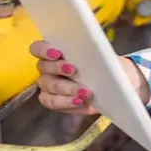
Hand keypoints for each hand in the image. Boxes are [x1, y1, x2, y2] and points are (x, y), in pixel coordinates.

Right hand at [30, 41, 150, 113]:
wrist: (112, 84)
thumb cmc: (103, 66)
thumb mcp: (102, 56)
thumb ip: (92, 51)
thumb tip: (93, 50)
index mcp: (54, 51)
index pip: (37, 48)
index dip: (43, 49)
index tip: (57, 53)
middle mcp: (47, 68)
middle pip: (43, 67)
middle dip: (58, 68)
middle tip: (74, 70)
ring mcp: (48, 85)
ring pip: (48, 86)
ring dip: (66, 88)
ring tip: (84, 92)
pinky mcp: (53, 101)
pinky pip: (52, 102)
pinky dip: (65, 102)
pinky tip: (79, 101)